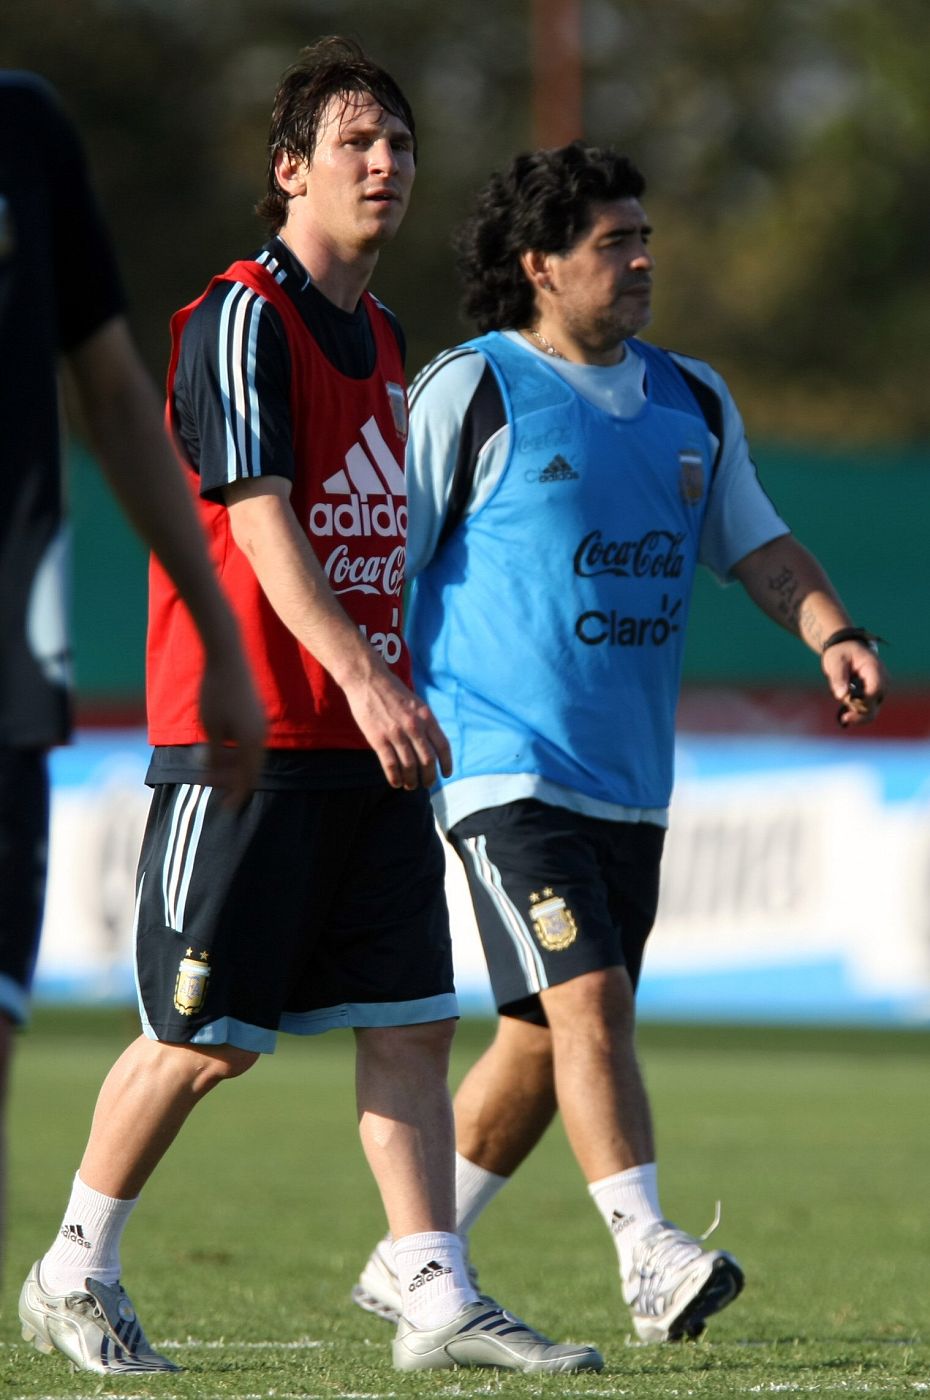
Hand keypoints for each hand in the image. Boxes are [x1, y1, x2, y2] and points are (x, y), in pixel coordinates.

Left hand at [198, 651, 265, 804]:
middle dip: (231, 782)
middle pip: (250, 769)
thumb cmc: (215, 693)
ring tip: (210, 770)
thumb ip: (213, 756)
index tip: (224, 808)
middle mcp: (261, 736)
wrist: (227, 657)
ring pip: (249, 756)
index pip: (247, 780)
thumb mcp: (209, 729)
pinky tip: (219, 750)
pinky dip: (236, 752)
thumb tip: (212, 774)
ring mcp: (260, 725)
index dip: (236, 796)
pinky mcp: (256, 715)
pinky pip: (249, 743)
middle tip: (210, 788)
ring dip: (231, 766)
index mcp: (252, 743)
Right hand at [342, 665, 451, 789]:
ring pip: (409, 766)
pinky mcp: (378, 739)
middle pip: (428, 760)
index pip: (443, 746)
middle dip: (429, 776)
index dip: (446, 763)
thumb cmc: (392, 692)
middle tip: (427, 784)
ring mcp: (396, 734)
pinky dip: (395, 777)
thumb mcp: (416, 703)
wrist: (368, 680)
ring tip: (410, 786)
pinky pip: (391, 765)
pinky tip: (396, 783)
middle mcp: (414, 726)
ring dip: (412, 781)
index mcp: (426, 717)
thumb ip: (425, 722)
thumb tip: (433, 744)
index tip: (446, 774)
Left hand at [822, 642, 885, 727]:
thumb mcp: (835, 660)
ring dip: (855, 713)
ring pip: (871, 712)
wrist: (846, 649)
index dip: (861, 700)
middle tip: (843, 714)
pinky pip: (868, 712)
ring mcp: (879, 691)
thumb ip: (838, 677)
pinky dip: (856, 715)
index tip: (845, 701)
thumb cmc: (841, 653)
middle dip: (856, 711)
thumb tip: (841, 695)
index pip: (874, 690)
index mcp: (875, 669)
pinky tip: (845, 716)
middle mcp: (882, 681)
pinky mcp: (874, 698)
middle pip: (874, 705)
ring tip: (842, 708)